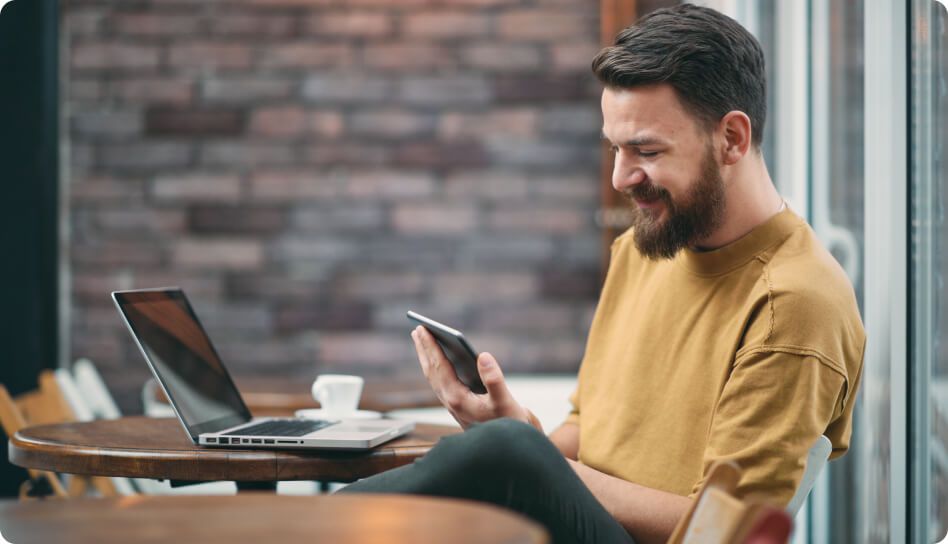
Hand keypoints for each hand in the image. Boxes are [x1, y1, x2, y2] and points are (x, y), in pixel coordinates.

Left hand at [411, 326, 540, 430]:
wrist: (509, 448)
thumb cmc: (509, 424)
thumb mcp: (505, 402)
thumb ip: (494, 380)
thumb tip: (483, 356)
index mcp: (457, 398)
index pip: (439, 367)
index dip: (430, 346)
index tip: (422, 329)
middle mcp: (450, 402)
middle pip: (431, 371)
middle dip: (424, 349)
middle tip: (418, 329)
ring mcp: (452, 405)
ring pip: (434, 377)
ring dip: (427, 358)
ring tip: (422, 341)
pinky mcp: (458, 406)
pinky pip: (441, 382)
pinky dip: (436, 367)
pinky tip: (439, 361)